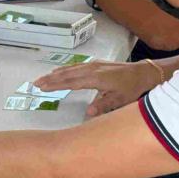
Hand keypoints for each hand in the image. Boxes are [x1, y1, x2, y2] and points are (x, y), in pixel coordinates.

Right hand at [35, 61, 161, 116]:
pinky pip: (76, 66)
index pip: (71, 82)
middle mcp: (92, 69)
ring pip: (70, 68)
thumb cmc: (131, 88)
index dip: (56, 85)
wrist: (143, 72)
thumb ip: (103, 105)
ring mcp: (93, 65)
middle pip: (67, 74)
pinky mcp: (96, 64)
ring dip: (56, 74)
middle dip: (51, 79)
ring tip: (43, 78)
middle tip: (35, 83)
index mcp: (96, 78)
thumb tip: (87, 113)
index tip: (42, 87)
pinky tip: (60, 71)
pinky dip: (65, 69)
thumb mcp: (120, 100)